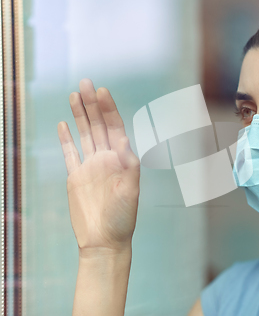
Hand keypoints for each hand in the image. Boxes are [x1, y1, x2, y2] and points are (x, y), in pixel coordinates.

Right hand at [58, 79, 139, 255]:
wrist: (105, 240)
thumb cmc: (123, 218)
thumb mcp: (130, 191)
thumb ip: (127, 166)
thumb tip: (122, 141)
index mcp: (121, 159)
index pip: (115, 128)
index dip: (108, 109)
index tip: (101, 92)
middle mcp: (106, 159)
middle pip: (99, 125)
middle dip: (92, 105)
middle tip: (85, 82)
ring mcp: (91, 167)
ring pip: (85, 134)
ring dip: (80, 116)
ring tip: (74, 95)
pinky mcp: (76, 177)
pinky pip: (70, 154)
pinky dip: (66, 139)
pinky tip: (63, 125)